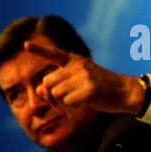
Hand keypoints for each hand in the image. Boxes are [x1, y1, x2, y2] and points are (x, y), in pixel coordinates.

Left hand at [25, 41, 144, 115]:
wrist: (124, 91)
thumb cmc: (101, 88)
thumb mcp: (80, 82)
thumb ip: (60, 83)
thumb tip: (39, 91)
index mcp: (77, 61)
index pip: (55, 54)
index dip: (40, 49)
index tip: (25, 45)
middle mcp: (79, 66)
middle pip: (48, 81)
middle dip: (49, 95)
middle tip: (59, 102)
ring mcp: (85, 77)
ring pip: (56, 93)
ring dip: (61, 102)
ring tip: (74, 102)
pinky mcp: (90, 89)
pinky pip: (68, 101)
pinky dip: (71, 106)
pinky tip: (81, 104)